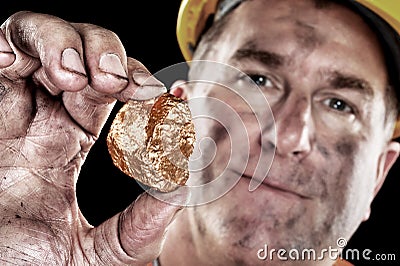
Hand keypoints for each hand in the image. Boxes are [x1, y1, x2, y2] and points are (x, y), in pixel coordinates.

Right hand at [0, 11, 186, 264]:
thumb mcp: (101, 250)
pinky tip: (41, 68)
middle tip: (120, 84)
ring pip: (41, 37)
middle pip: (82, 52)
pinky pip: (0, 49)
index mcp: (69, 142)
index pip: (113, 90)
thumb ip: (145, 222)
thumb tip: (187, 184)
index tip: (170, 92)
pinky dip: (21, 44)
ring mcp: (10, 108)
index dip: (141, 80)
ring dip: (68, 43)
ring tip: (79, 77)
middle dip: (108, 54)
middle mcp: (42, 117)